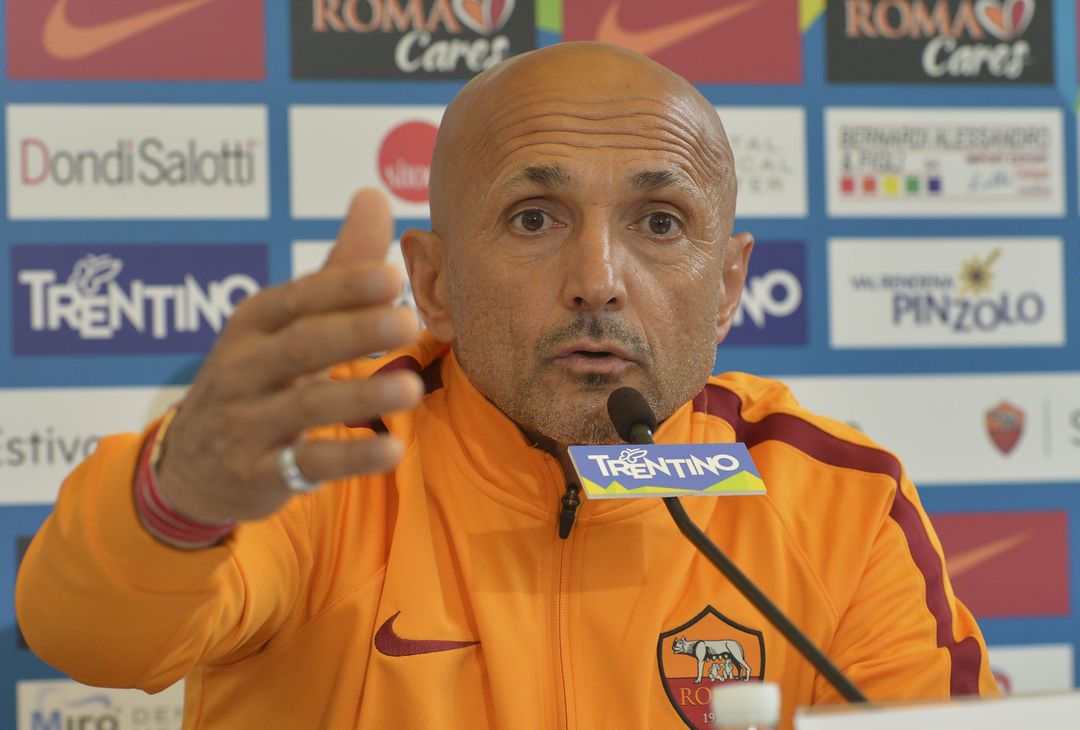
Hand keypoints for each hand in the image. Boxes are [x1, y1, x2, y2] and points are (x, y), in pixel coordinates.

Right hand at [155, 190, 422, 522]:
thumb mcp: (284, 319)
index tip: (392, 274)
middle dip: (354, 331)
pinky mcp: (260, 471)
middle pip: (301, 344)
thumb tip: (373, 194)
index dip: (344, 286)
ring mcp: (249, 421)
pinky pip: (308, 464)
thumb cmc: (257, 372)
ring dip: (360, 395)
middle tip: (409, 320)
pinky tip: (392, 450)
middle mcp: (246, 366)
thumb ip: (338, 267)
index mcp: (257, 321)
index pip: (301, 298)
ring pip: (306, 406)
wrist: (191, 460)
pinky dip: (350, 458)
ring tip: (411, 387)